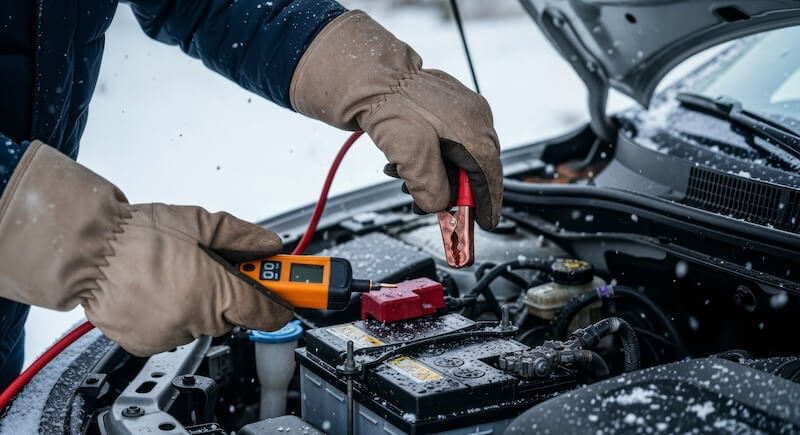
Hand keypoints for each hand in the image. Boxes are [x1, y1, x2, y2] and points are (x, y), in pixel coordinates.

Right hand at [0, 142, 291, 355]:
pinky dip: (172, 314)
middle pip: (233, 315)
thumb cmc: (136, 234)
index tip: (293, 298)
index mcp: (216, 291)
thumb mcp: (201, 222)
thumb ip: (243, 236)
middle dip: (230, 293)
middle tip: (214, 267)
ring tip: (174, 273)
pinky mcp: (146, 343)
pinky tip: (157, 289)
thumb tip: (269, 244)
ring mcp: (170, 333)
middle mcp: (196, 318)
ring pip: (202, 323)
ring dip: (198, 303)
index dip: (282, 303)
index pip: (267, 312)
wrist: (85, 250)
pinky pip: (174, 331)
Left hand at [290, 10, 501, 229]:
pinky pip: (448, 142)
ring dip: (435, 176)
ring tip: (404, 181)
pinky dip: (431, 159)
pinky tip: (404, 163)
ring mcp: (463, 110)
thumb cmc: (389, 105)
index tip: (484, 224)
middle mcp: (475, 118)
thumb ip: (431, 188)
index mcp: (475, 130)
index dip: (486, 205)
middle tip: (429, 206)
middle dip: (452, 192)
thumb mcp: (412, 156)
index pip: (489, 178)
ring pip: (459, 156)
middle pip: (476, 169)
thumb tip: (439, 206)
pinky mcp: (447, 107)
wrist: (367, 74)